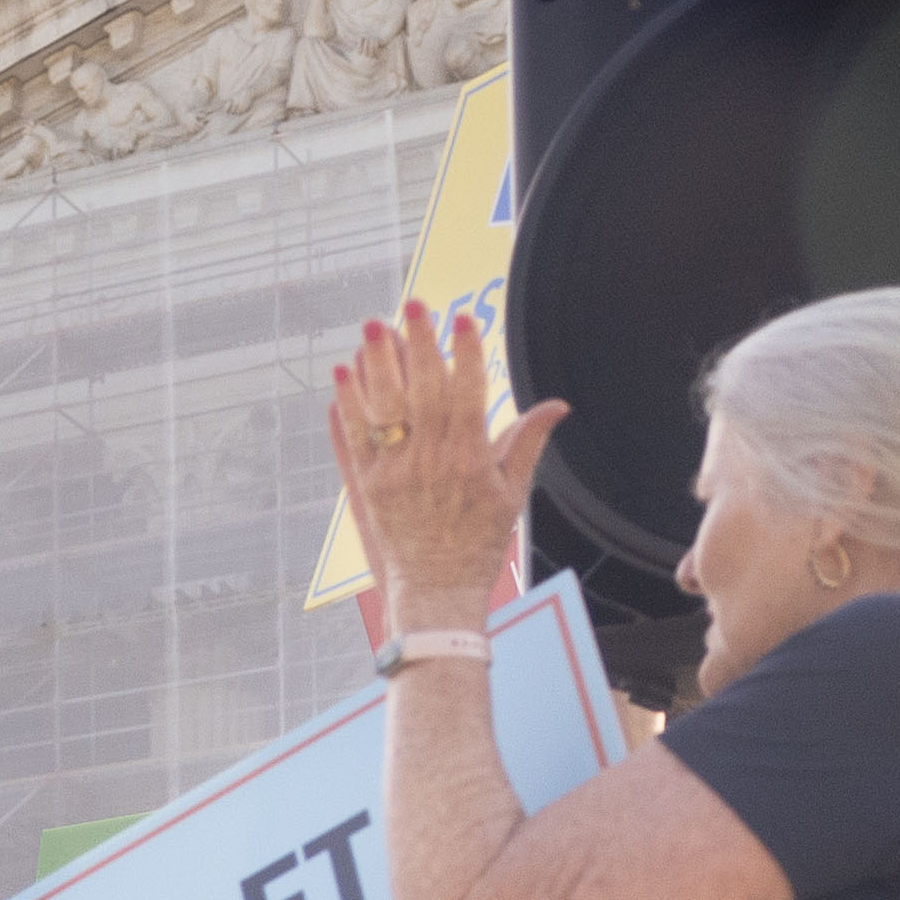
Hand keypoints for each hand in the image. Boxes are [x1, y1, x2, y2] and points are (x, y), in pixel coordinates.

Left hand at [325, 301, 566, 635]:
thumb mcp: (512, 494)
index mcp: (470, 459)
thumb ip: (528, 443)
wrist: (437, 595)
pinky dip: (347, 404)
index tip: (463, 319)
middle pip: (424, 389)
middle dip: (419, 343)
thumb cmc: (479, 545)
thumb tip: (558, 404)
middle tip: (413, 304)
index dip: (466, 353)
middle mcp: (431, 461)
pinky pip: (354, 437)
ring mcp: (395, 473)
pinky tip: (342, 372)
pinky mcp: (368, 487)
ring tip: (373, 325)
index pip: (469, 392)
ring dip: (378, 363)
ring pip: (385, 407)